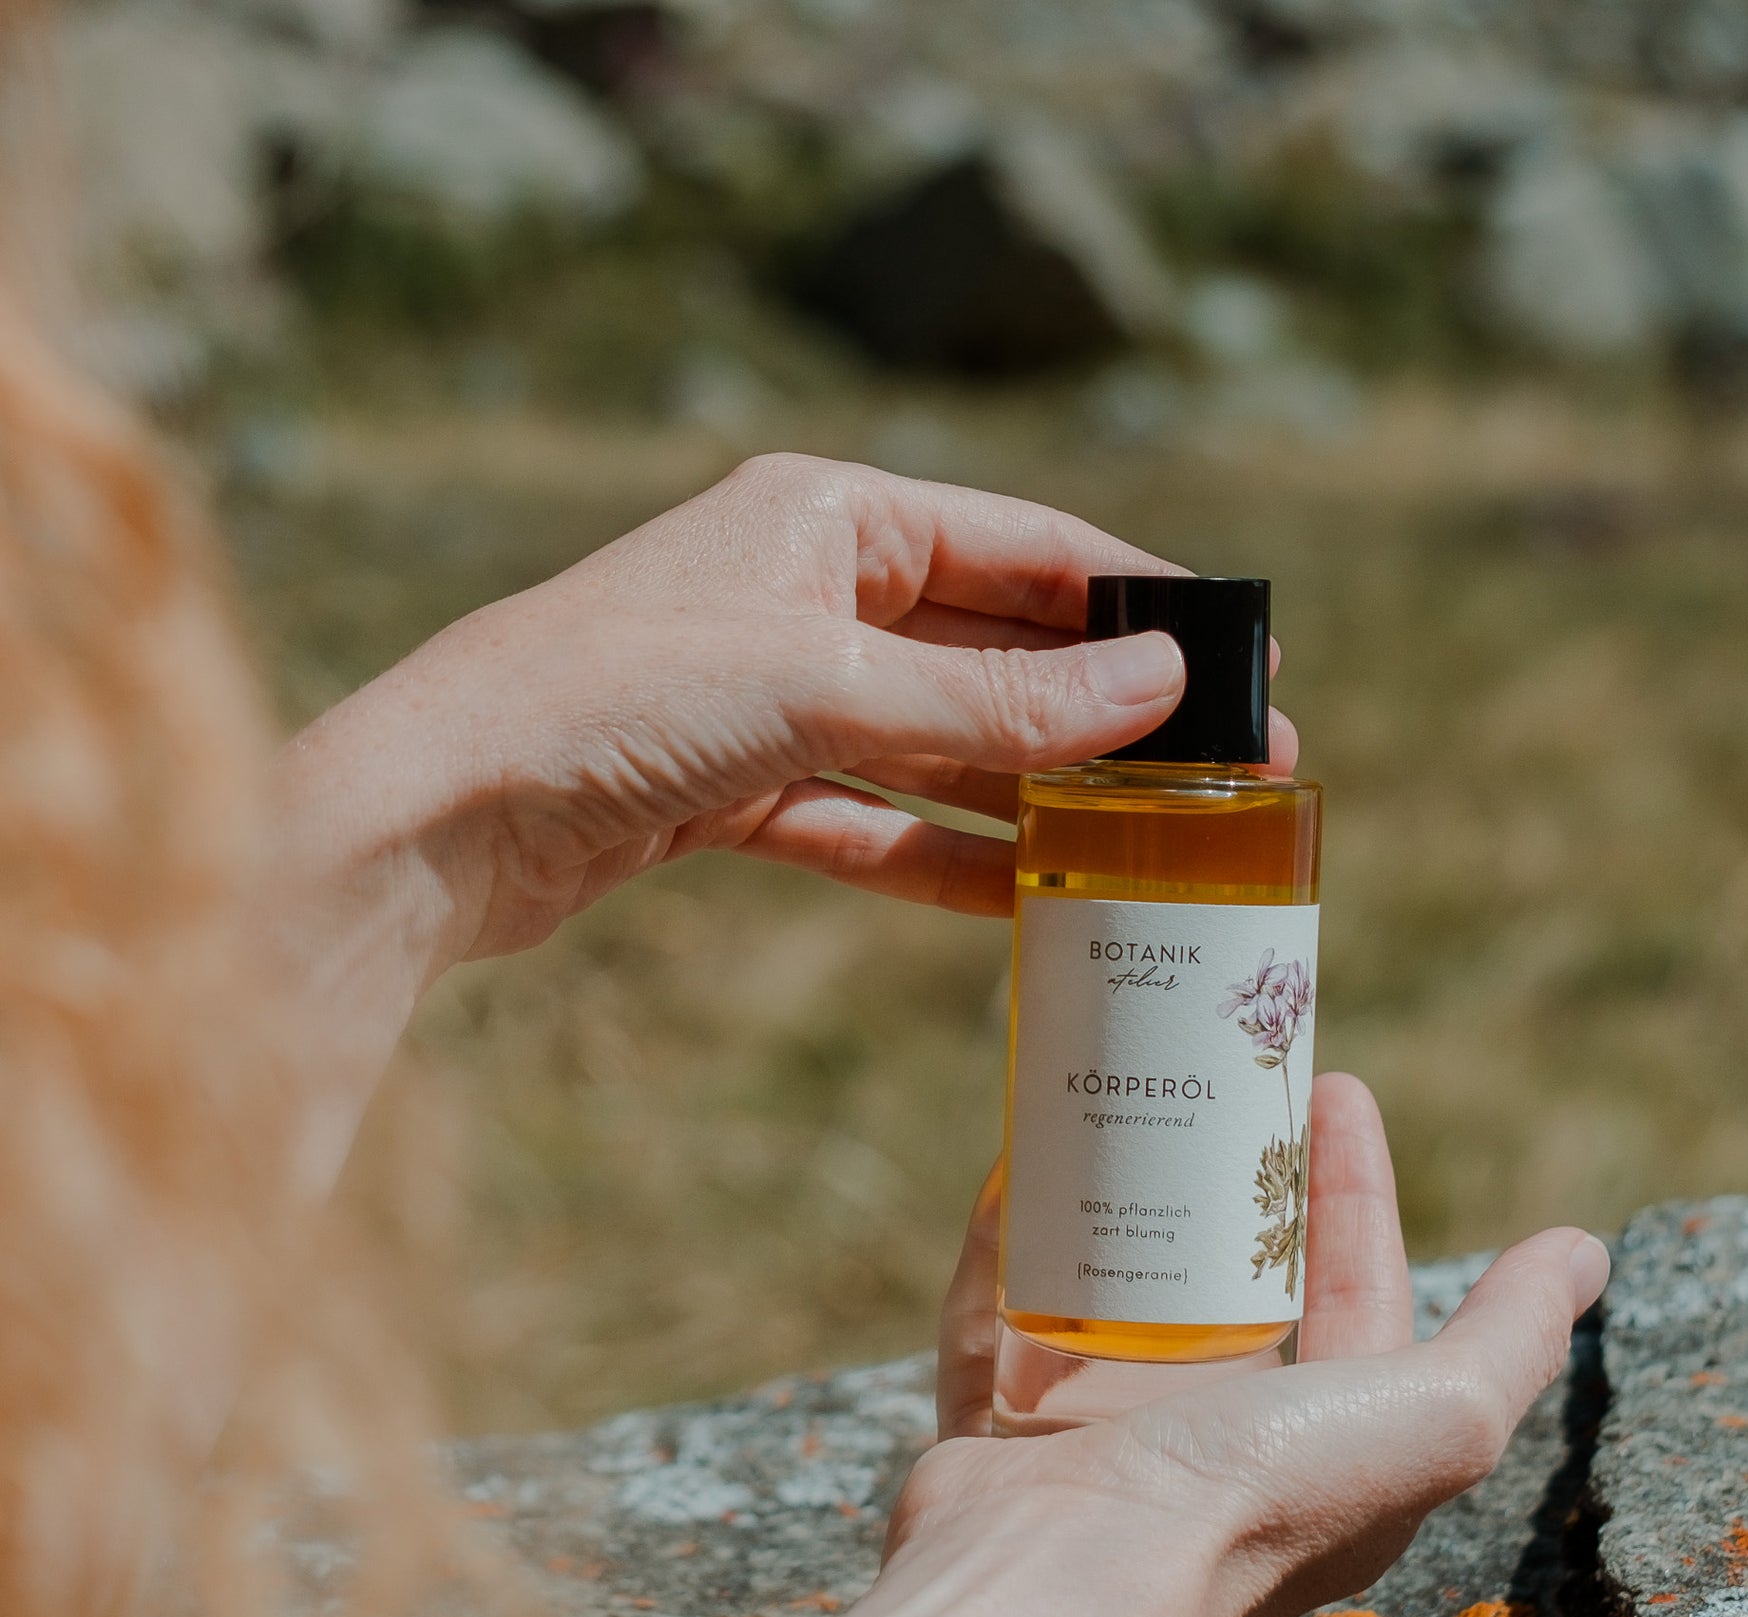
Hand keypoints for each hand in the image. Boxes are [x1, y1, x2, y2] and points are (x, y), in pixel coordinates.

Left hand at [285, 453, 1297, 966]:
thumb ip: (994, 697)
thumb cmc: (607, 699)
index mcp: (827, 513)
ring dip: (1036, 792)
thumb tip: (1158, 683)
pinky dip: (943, 855)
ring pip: (940, 742)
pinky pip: (873, 818)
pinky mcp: (737, 788)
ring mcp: (773, 694)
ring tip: (1148, 844)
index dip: (1140, 602)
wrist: (430, 816)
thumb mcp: (824, 686)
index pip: (1026, 545)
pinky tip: (1025, 898)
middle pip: (993, 648)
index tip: (1244, 660)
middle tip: (1226, 775)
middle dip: (1104, 713)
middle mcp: (805, 590)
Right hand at [911, 1072, 1609, 1616]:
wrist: (1058, 1583)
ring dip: (1120, 1200)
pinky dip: (1005, 1244)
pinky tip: (1013, 1168)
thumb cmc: (1256, 1498)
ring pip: (1112, 1291)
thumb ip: (1513, 1338)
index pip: (1357, 1291)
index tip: (1332, 1086)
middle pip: (1233, 1281)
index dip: (1356, 1187)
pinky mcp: (995, 1429)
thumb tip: (1584, 1251)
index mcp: (1326, 1453)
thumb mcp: (1438, 1417)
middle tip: (1227, 1082)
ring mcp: (1098, 1441)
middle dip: (1238, 1180)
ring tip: (1119, 1100)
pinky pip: (997, 1313)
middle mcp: (1217, 1451)